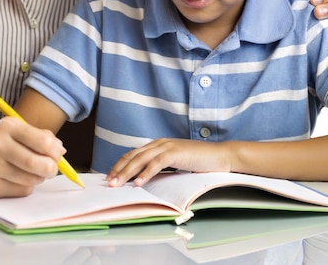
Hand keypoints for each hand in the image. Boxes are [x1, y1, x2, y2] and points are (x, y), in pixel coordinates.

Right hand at [0, 117, 65, 197]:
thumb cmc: (0, 146)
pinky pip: (21, 191)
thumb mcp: (17, 133)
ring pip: (31, 179)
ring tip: (31, 173)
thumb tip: (61, 150)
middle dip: (50, 169)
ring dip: (38, 179)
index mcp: (9, 126)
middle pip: (37, 163)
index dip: (55, 152)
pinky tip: (17, 180)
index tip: (57, 156)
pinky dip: (26, 188)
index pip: (43, 141)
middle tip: (51, 169)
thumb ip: (41, 137)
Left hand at [105, 139, 229, 187]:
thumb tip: (144, 178)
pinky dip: (145, 173)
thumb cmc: (199, 161)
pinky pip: (156, 164)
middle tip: (108, 182)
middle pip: (133, 156)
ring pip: (141, 159)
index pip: (133, 154)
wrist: (219, 156)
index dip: (120, 164)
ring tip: (117, 184)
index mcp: (158, 145)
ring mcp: (167, 146)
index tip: (110, 176)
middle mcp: (159, 143)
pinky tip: (138, 183)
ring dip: (127, 172)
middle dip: (119, 169)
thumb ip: (161, 166)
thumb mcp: (175, 163)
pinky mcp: (175, 153)